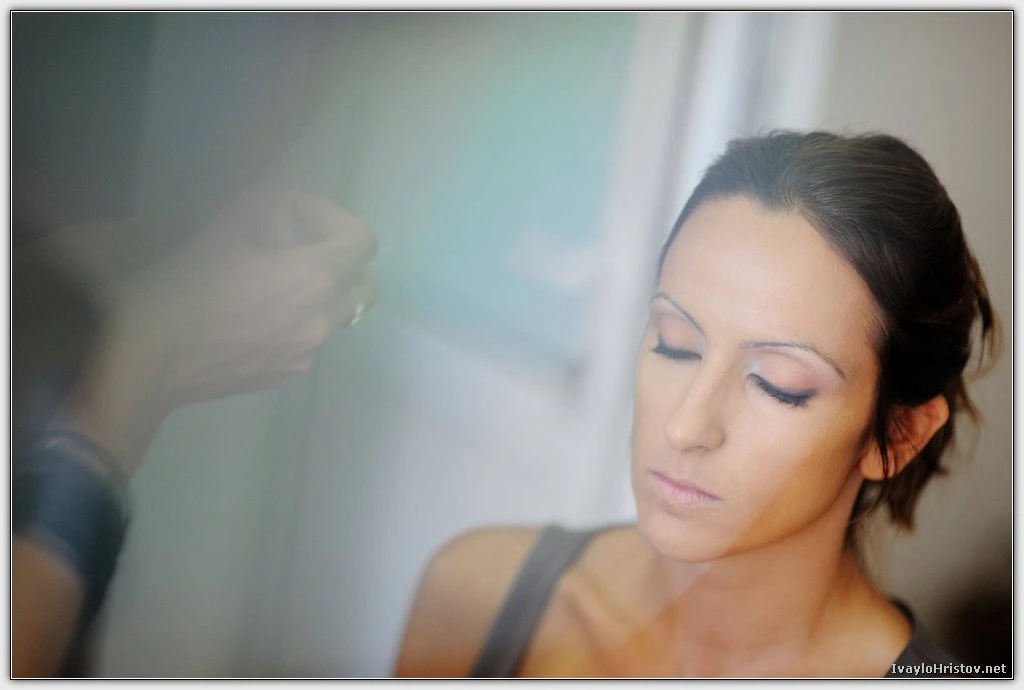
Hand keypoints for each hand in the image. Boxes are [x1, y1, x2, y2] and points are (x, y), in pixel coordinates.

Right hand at [52, 186, 378, 477]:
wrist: (149, 358)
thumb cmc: (184, 285)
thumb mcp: (224, 227)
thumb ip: (266, 203)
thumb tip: (286, 198)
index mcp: (315, 277)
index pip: (364, 240)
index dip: (336, 218)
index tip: (300, 217)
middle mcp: (323, 319)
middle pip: (366, 285)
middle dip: (344, 261)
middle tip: (301, 248)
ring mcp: (308, 352)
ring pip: (338, 315)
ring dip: (321, 293)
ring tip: (274, 282)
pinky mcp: (287, 375)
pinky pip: (312, 341)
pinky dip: (300, 321)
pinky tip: (256, 314)